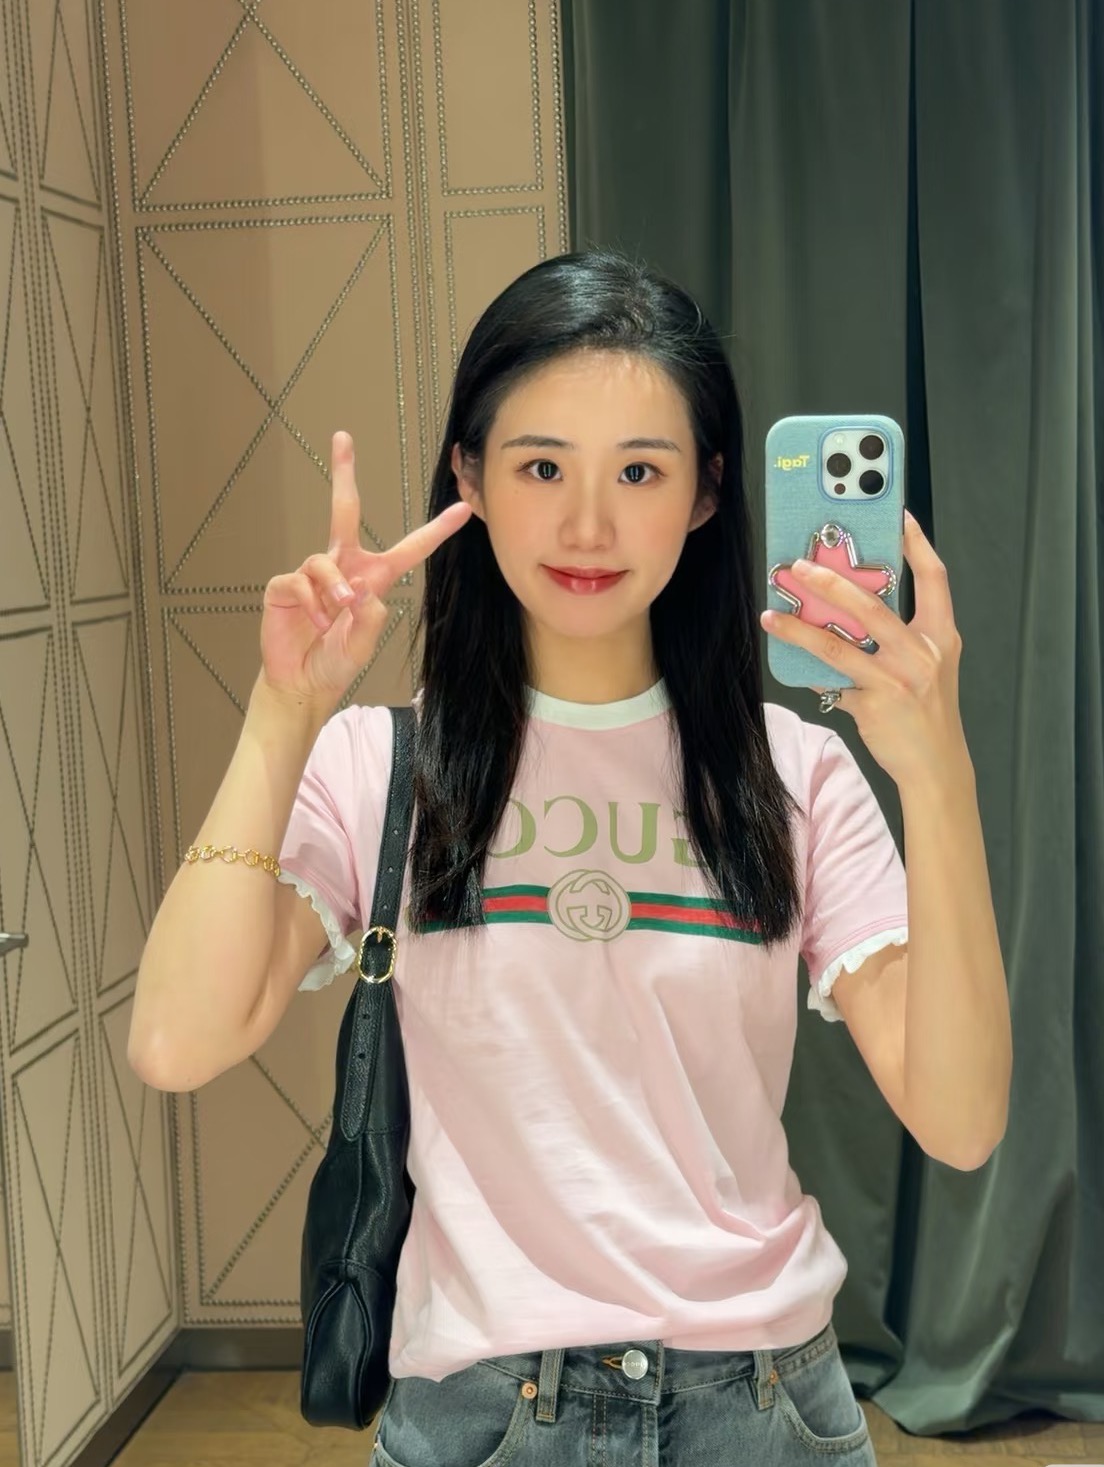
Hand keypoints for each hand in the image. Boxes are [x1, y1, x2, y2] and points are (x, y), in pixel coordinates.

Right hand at [260, 431, 470, 711]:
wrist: (301, 683)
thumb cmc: (336, 662)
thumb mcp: (363, 645)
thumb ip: (369, 619)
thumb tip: (359, 591)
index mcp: (373, 578)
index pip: (410, 549)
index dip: (437, 531)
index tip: (463, 508)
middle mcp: (343, 568)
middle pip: (344, 510)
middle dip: (343, 473)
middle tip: (343, 437)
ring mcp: (311, 575)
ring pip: (324, 563)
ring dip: (332, 591)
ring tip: (333, 617)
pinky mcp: (284, 587)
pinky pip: (299, 583)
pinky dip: (310, 605)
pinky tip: (314, 624)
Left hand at [760, 511, 968, 786]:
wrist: (936, 765)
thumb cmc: (926, 711)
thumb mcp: (926, 665)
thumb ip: (898, 635)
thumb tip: (846, 608)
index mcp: (941, 635)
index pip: (934, 577)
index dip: (916, 543)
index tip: (898, 516)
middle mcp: (923, 652)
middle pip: (872, 605)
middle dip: (830, 582)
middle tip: (800, 566)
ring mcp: (898, 678)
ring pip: (839, 644)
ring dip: (800, 628)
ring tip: (772, 615)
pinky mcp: (875, 703)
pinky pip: (832, 680)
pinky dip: (810, 672)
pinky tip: (790, 663)